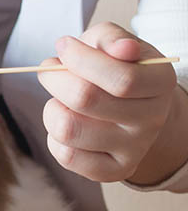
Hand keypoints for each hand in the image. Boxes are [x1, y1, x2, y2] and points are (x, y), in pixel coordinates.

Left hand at [37, 21, 181, 183]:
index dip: (81, 60)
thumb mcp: (114, 44)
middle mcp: (152, 119)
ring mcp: (134, 149)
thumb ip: (112, 39)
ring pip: (69, 130)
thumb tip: (121, 50)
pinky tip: (65, 123)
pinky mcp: (112, 171)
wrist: (129, 107)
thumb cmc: (114, 68)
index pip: (121, 78)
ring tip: (58, 100)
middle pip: (86, 100)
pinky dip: (53, 137)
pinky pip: (66, 156)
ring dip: (51, 109)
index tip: (63, 46)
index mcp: (160, 82)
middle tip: (49, 71)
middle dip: (55, 80)